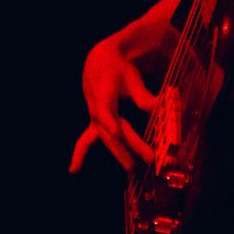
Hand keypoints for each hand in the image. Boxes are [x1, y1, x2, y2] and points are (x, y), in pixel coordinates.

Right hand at [70, 37, 155, 172]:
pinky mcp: (95, 123)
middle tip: (148, 157)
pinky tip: (74, 170)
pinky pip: (86, 140)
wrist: (97, 63)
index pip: (105, 110)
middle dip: (131, 143)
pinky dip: (80, 154)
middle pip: (112, 129)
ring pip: (104, 138)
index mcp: (103, 93)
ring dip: (119, 152)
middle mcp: (96, 108)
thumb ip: (142, 94)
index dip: (110, 122)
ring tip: (131, 168)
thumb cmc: (116, 70)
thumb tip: (159, 107)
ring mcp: (94, 118)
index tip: (116, 133)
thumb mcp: (130, 76)